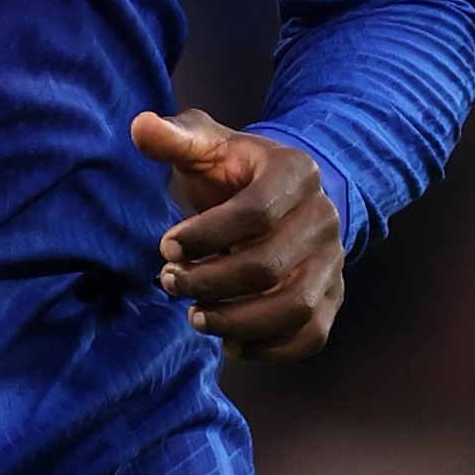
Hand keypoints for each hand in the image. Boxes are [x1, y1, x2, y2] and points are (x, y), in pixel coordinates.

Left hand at [131, 109, 344, 361]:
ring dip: (238, 321)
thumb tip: (141, 125)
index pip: (256, 212)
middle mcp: (326, 218)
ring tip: (195, 317)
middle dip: (210, 281)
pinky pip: (312, 336)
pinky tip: (229, 343)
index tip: (165, 247)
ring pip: (296, 308)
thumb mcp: (206, 145)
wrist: (279, 193)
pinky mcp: (332, 297)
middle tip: (169, 282)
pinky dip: (270, 348)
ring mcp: (334, 261)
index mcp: (297, 172)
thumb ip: (175, 138)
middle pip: (270, 266)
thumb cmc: (232, 170)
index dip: (205, 235)